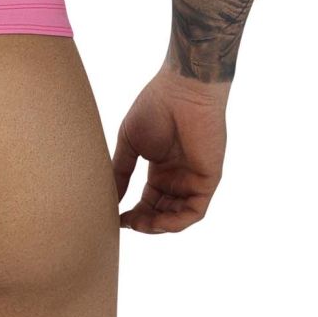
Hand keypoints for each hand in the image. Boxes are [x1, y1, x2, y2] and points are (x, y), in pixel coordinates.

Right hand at [113, 66, 228, 233]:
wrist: (182, 91)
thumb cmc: (155, 108)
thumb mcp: (130, 144)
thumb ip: (121, 171)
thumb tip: (109, 198)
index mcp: (161, 168)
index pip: (148, 200)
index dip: (133, 213)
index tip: (115, 218)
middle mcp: (178, 177)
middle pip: (162, 212)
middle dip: (144, 222)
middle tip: (125, 223)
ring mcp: (194, 179)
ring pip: (178, 216)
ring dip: (158, 226)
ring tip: (138, 224)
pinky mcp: (208, 180)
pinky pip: (195, 211)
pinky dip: (176, 222)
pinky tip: (157, 221)